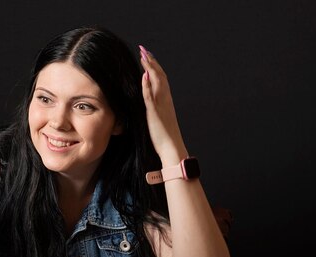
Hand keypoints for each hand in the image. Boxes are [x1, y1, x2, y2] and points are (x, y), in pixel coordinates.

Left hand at [139, 45, 187, 162]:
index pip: (160, 79)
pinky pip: (151, 96)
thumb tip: (149, 98)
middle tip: (143, 49)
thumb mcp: (158, 118)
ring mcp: (161, 105)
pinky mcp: (155, 113)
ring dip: (150, 68)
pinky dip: (147, 85)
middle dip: (151, 62)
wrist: (172, 148)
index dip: (154, 67)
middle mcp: (165, 100)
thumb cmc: (164, 137)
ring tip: (143, 56)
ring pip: (157, 82)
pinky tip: (143, 76)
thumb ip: (154, 107)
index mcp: (166, 101)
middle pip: (160, 76)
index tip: (147, 56)